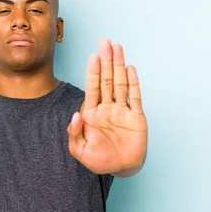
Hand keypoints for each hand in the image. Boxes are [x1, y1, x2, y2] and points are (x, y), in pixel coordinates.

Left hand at [67, 38, 147, 174]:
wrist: (121, 169)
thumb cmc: (100, 160)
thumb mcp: (80, 151)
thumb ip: (74, 134)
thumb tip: (76, 115)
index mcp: (92, 113)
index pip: (92, 88)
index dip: (92, 72)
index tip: (92, 56)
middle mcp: (107, 108)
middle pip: (106, 80)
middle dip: (106, 61)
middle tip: (105, 42)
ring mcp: (122, 111)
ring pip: (120, 84)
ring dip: (119, 66)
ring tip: (117, 48)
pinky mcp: (136, 117)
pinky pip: (134, 97)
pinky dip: (133, 83)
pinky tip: (130, 69)